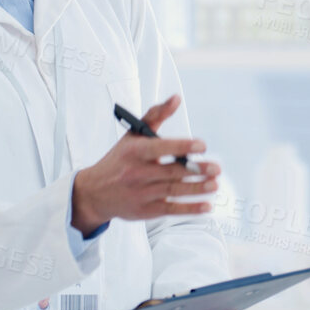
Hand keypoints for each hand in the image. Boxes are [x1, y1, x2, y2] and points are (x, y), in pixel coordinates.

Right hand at [72, 95, 220, 232]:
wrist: (93, 192)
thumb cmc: (119, 159)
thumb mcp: (132, 135)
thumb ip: (155, 115)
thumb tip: (177, 98)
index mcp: (134, 152)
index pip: (160, 148)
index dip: (182, 147)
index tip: (202, 145)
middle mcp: (137, 173)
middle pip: (171, 172)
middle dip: (196, 170)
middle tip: (216, 168)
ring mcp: (141, 193)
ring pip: (173, 191)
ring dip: (197, 189)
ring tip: (215, 184)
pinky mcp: (145, 211)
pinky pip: (171, 209)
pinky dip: (190, 209)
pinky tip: (207, 205)